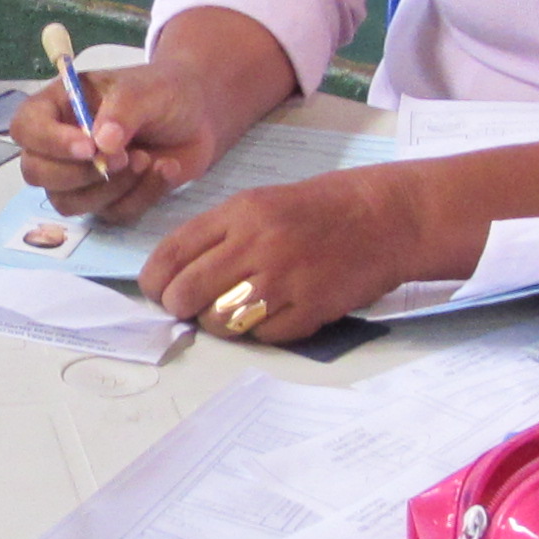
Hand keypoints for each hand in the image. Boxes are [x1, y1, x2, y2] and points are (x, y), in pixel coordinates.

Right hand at [9, 62, 237, 224]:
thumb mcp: (145, 90)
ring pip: (69, 202)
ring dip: (112, 188)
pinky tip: (164, 169)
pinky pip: (111, 213)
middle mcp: (60, 144)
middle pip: (36, 173)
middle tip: (125, 157)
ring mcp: (80, 177)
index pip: (26, 128)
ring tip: (148, 159)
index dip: (49, 142)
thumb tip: (102, 143)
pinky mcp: (107, 200)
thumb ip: (123, 111)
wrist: (197, 116)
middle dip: (79, 173)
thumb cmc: (162, 92)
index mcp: (58, 107)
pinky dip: (141, 196)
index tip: (88, 148)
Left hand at [137, 166, 435, 343]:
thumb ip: (220, 235)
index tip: (156, 291)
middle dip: (179, 307)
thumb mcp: (262, 203)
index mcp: (241, 213)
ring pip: (221, 320)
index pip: (173, 253)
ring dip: (218, 323)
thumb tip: (178, 275)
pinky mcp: (310, 308)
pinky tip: (272, 314)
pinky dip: (260, 332)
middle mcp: (257, 244)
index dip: (154, 281)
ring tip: (233, 312)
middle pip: (187, 292)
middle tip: (188, 309)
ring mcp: (284, 279)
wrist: (385, 217)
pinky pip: (263, 336)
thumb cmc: (320, 209)